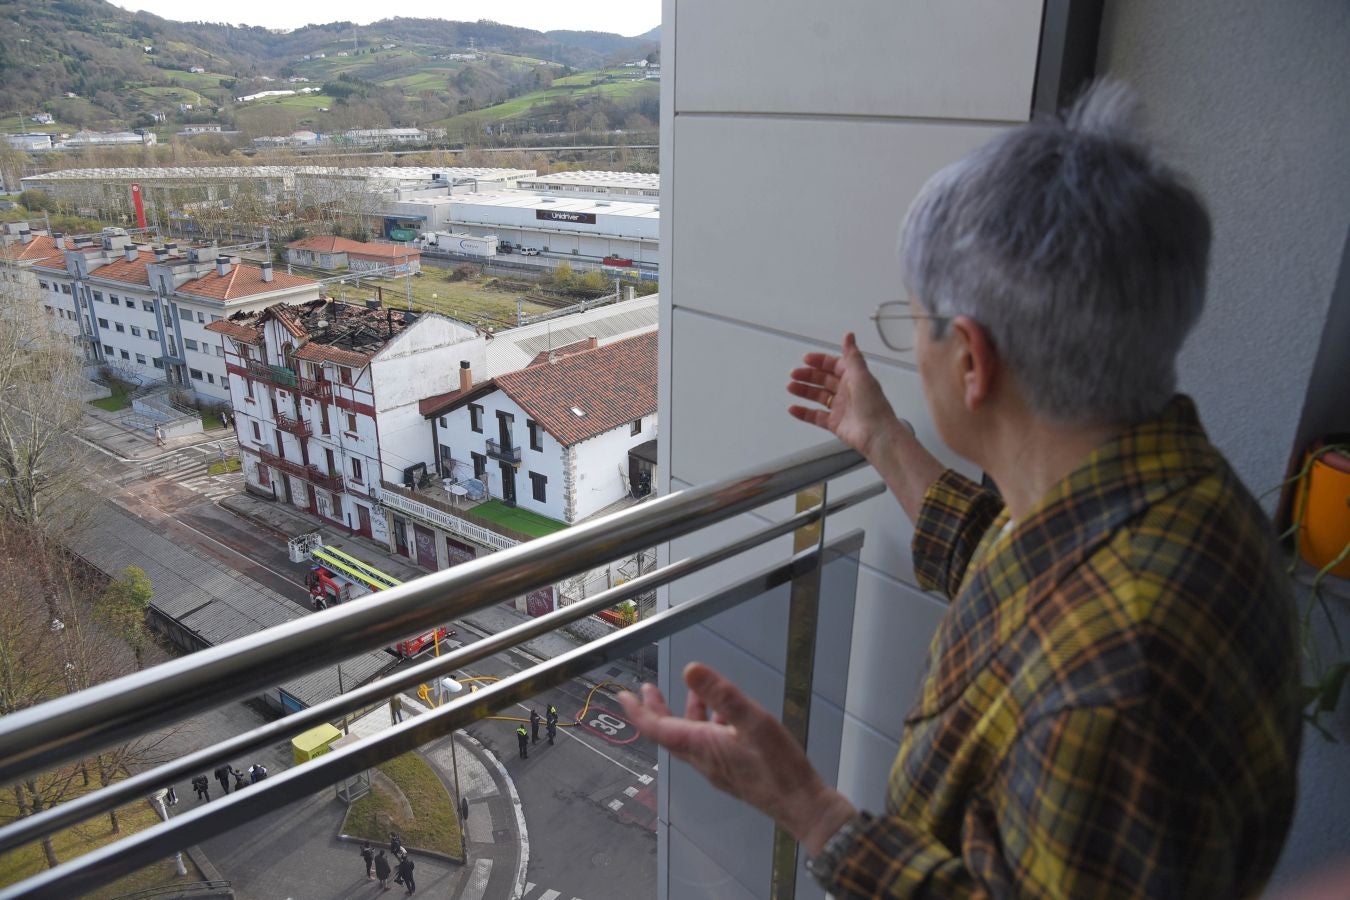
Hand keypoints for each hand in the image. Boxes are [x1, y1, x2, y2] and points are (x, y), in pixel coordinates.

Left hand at [619, 663, 854, 853]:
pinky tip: (726, 715)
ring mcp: (717, 767)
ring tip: (693, 691)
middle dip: (656, 709)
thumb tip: (691, 669)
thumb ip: (722, 694)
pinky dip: (709, 723)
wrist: (801, 805)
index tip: (622, 696)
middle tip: (646, 689)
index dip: (638, 711)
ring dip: (686, 713)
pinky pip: (710, 744)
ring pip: (691, 737)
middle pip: (669, 732)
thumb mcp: (753, 721)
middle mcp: (703, 759)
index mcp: (701, 746)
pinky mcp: (732, 770)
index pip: (657, 728)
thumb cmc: (779, 767)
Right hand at [787, 332, 907, 463]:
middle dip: (808, 375)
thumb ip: (852, 356)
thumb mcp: (861, 375)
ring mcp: (840, 408)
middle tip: (794, 374)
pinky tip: (794, 408)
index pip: (834, 365)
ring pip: (818, 396)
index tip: (806, 359)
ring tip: (791, 387)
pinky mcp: (835, 423)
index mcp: (854, 378)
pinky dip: (803, 412)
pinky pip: (815, 416)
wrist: (877, 435)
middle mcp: (847, 391)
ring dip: (803, 391)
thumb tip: (849, 336)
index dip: (820, 361)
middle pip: (823, 380)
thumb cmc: (874, 406)